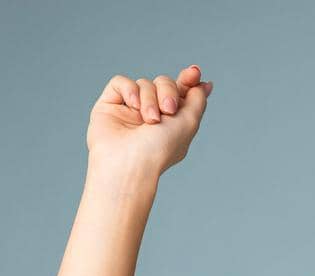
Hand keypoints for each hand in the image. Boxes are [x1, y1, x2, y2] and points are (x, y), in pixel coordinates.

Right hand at [87, 65, 212, 176]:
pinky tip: (132, 106)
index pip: (180, 92)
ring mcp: (131, 109)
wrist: (130, 162)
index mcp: (173, 119)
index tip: (194, 72)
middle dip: (169, 92)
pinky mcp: (110, 105)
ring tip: (150, 120)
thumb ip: (197, 100)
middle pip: (164, 82)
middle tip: (168, 110)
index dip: (188, 80)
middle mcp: (152, 113)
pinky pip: (121, 82)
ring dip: (150, 99)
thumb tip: (204, 84)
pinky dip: (129, 90)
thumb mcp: (189, 123)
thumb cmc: (161, 148)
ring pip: (144, 84)